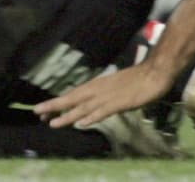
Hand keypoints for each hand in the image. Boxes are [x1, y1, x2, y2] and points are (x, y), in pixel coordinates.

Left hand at [33, 63, 173, 129]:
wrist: (157, 70)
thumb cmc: (139, 77)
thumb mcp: (116, 84)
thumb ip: (103, 93)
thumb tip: (90, 102)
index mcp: (99, 84)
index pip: (74, 94)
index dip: (58, 103)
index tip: (41, 110)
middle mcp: (100, 89)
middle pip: (74, 98)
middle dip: (55, 106)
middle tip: (37, 112)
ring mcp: (110, 96)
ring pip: (85, 107)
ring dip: (69, 115)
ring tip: (53, 123)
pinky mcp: (121, 102)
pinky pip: (104, 111)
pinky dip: (92, 117)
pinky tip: (82, 123)